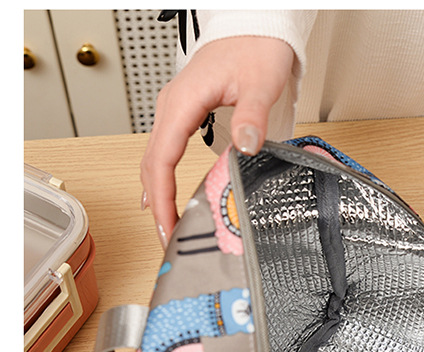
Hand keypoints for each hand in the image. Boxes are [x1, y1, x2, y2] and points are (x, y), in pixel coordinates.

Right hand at [140, 36, 294, 245]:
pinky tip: (166, 199)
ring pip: (155, 160)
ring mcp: (175, 111)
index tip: (168, 226)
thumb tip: (245, 146)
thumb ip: (251, 115)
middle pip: (152, 165)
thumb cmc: (254, 48)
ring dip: (158, 196)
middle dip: (158, 207)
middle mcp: (172, 107)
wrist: (253, 26)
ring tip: (168, 228)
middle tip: (168, 241)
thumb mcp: (260, 82)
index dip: (162, 198)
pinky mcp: (184, 114)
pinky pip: (164, 152)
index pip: (161, 159)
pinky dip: (163, 180)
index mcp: (183, 102)